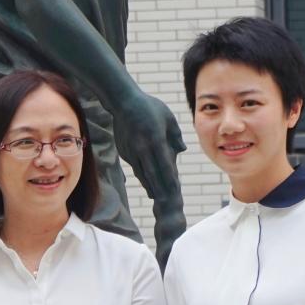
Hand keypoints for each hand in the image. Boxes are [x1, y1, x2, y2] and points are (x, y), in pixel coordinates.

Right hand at [113, 91, 185, 207]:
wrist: (122, 102)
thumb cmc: (149, 107)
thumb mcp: (167, 118)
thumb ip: (175, 135)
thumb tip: (181, 150)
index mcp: (155, 139)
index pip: (164, 164)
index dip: (170, 179)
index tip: (176, 190)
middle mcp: (142, 148)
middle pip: (151, 174)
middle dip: (159, 189)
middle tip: (166, 202)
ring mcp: (131, 151)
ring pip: (141, 173)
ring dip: (149, 185)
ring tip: (156, 196)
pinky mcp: (124, 152)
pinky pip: (135, 166)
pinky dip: (142, 175)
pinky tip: (147, 181)